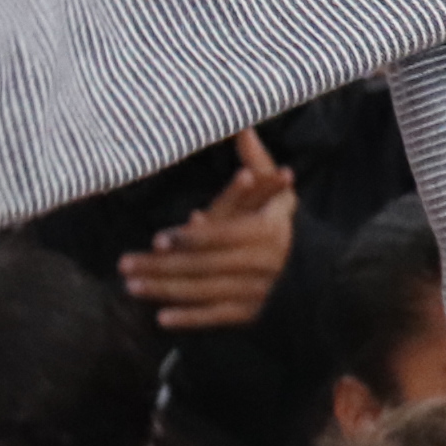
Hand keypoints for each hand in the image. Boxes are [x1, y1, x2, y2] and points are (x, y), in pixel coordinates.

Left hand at [117, 130, 295, 331]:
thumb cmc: (285, 227)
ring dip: (167, 291)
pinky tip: (162, 318)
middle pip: (206, 266)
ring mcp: (257, 292)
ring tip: (133, 286)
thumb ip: (258, 163)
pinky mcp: (252, 313)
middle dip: (163, 267)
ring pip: (206, 292)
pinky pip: (218, 317)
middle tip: (125, 265)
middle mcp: (262, 264)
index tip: (158, 238)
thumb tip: (242, 127)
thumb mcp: (278, 193)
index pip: (224, 236)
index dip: (191, 239)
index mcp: (267, 232)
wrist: (319, 277)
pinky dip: (191, 319)